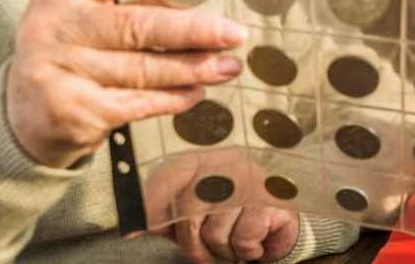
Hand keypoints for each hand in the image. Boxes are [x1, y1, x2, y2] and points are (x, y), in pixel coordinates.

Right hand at [5, 0, 246, 167]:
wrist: (25, 117)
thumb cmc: (71, 52)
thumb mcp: (89, 17)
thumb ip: (134, 5)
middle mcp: (60, 27)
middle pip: (138, 26)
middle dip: (194, 31)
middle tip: (236, 33)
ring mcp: (63, 70)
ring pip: (145, 69)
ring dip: (195, 68)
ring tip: (231, 66)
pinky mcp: (74, 110)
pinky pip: (139, 103)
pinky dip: (173, 99)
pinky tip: (197, 92)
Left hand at [143, 149, 299, 262]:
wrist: (279, 228)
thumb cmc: (234, 222)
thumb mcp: (197, 215)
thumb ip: (170, 216)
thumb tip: (136, 227)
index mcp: (206, 161)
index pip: (172, 173)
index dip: (153, 201)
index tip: (137, 230)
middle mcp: (228, 164)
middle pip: (190, 212)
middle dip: (194, 245)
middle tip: (205, 254)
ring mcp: (252, 179)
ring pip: (216, 231)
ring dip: (224, 251)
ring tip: (234, 244)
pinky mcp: (271, 200)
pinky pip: (243, 237)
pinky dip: (247, 249)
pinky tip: (255, 241)